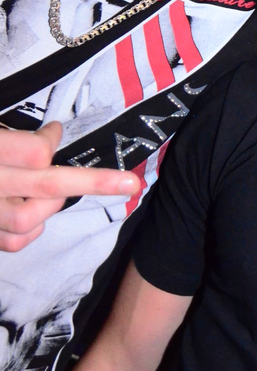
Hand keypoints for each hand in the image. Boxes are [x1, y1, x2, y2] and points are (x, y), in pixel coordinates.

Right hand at [0, 122, 140, 251]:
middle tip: (130, 182)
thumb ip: (13, 134)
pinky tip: (34, 212)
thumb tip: (54, 132)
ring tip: (52, 191)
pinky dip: (32, 230)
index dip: (51, 140)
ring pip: (29, 219)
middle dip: (94, 183)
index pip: (35, 152)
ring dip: (51, 205)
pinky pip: (14, 240)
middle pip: (48, 186)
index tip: (55, 130)